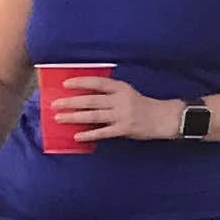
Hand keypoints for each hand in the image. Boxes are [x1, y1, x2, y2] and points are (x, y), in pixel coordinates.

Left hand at [53, 75, 180, 142]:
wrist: (164, 118)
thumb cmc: (143, 105)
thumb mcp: (128, 94)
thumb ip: (110, 95)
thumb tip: (84, 98)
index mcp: (122, 89)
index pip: (98, 83)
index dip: (81, 83)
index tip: (65, 84)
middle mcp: (121, 100)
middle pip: (91, 101)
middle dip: (71, 102)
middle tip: (55, 104)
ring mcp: (122, 115)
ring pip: (94, 116)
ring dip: (75, 117)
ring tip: (59, 118)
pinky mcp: (124, 129)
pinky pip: (103, 132)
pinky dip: (89, 134)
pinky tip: (77, 136)